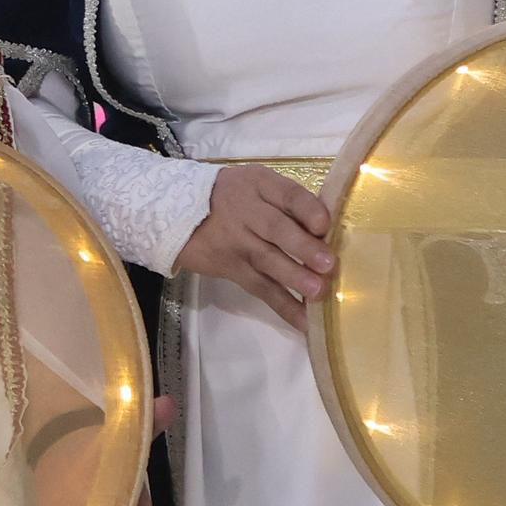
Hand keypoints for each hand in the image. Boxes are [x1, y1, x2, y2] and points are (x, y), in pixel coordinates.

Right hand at [171, 162, 335, 314]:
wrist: (176, 212)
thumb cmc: (230, 196)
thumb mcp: (255, 184)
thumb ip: (287, 200)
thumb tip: (329, 230)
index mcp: (259, 185)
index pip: (287, 194)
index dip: (306, 209)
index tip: (324, 225)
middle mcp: (247, 211)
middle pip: (276, 228)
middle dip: (303, 247)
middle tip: (327, 264)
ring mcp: (237, 242)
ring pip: (267, 260)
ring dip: (293, 278)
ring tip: (316, 292)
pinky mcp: (231, 269)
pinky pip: (260, 288)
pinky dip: (283, 306)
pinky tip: (304, 321)